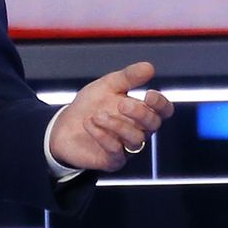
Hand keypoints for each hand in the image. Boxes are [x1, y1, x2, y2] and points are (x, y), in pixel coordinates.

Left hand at [48, 61, 175, 172]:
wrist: (64, 125)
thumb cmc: (90, 105)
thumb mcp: (108, 85)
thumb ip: (128, 77)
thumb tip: (150, 67)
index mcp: (141, 111)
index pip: (163, 111)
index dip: (161, 104)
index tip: (149, 95)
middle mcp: (138, 130)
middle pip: (153, 125)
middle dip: (139, 113)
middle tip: (121, 104)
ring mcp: (127, 147)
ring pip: (136, 139)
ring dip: (117, 125)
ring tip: (97, 115)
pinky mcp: (113, 160)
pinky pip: (116, 151)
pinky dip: (103, 136)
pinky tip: (89, 124)